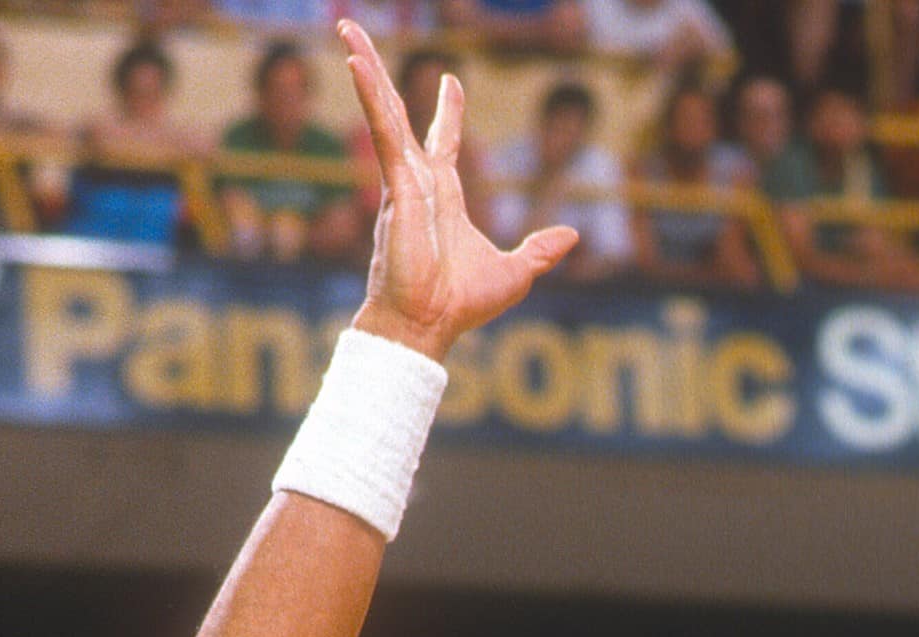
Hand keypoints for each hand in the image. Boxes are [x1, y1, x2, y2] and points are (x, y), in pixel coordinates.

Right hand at [338, 19, 574, 359]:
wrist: (430, 324)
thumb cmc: (461, 304)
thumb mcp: (515, 272)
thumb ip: (540, 250)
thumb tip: (572, 236)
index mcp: (444, 196)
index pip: (443, 141)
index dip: (448, 110)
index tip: (453, 81)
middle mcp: (418, 181)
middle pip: (399, 114)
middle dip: (383, 74)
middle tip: (360, 33)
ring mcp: (403, 180)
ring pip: (383, 112)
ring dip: (367, 68)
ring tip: (346, 26)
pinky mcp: (396, 185)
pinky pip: (383, 131)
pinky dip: (370, 97)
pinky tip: (356, 63)